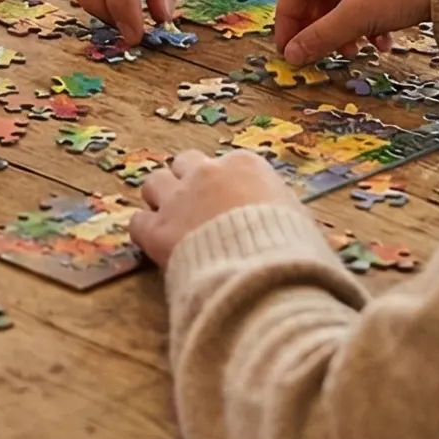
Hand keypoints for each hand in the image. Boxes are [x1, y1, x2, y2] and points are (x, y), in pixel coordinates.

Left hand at [132, 150, 302, 266]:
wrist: (266, 275)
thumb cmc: (295, 251)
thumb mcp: (301, 222)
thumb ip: (283, 214)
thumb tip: (293, 229)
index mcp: (246, 165)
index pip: (226, 163)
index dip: (224, 186)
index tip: (229, 206)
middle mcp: (209, 172)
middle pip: (185, 163)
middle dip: (187, 182)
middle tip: (194, 210)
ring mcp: (179, 198)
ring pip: (154, 182)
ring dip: (161, 200)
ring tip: (172, 225)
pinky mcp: (158, 229)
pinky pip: (137, 220)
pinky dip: (145, 232)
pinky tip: (156, 249)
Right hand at [273, 0, 438, 64]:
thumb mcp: (357, 16)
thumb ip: (321, 37)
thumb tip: (292, 55)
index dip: (287, 18)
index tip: (288, 47)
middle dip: (318, 27)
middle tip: (320, 52)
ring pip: (343, 0)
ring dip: (343, 29)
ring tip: (354, 51)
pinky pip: (366, 0)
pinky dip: (367, 24)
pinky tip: (382, 43)